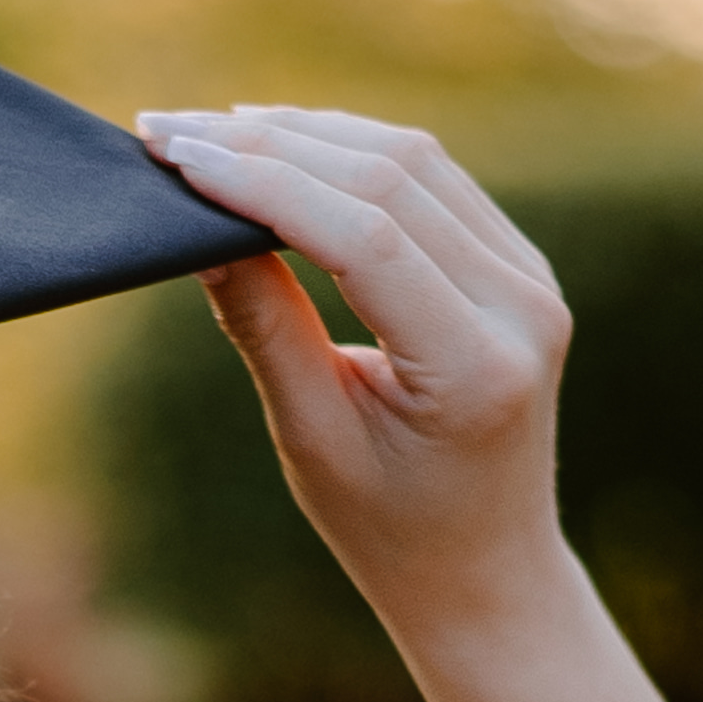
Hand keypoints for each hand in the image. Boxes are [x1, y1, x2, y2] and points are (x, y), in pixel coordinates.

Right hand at [136, 104, 571, 643]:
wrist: (487, 571)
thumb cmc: (390, 529)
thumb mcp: (313, 441)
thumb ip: (265, 331)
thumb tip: (201, 231)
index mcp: (476, 368)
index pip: (365, 238)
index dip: (266, 186)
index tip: (177, 158)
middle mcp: (523, 308)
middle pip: (391, 180)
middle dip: (273, 145)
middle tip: (169, 132)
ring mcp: (533, 279)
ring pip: (414, 162)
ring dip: (309, 133)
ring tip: (213, 129)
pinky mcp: (521, 265)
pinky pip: (435, 180)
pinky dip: (353, 153)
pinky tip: (285, 143)